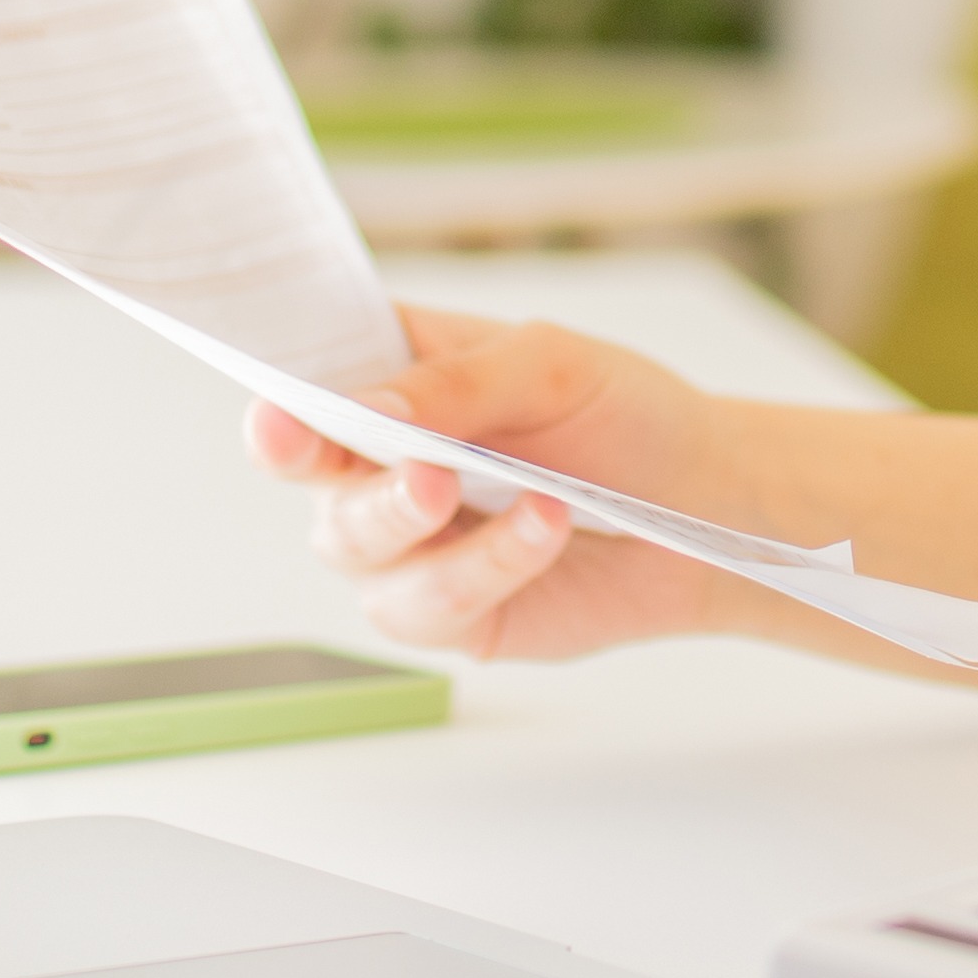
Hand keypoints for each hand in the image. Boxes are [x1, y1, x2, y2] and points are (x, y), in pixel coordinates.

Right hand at [242, 305, 743, 661]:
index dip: (276, 397)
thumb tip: (364, 409)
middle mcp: (380, 462)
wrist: (705, 501)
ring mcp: (409, 544)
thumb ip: (453, 383)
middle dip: (331, 470)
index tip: (272, 412)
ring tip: (486, 492)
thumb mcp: (548, 365)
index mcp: (392, 378)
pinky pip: (429, 604)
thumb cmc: (623, 415)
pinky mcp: (451, 611)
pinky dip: (486, 564)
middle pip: (310, 473)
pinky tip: (544, 526)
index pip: (303, 379)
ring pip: (352, 547)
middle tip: (409, 468)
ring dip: (409, 520)